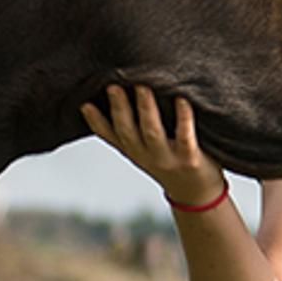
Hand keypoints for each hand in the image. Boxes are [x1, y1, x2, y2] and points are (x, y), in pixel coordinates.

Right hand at [81, 84, 226, 208]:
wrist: (196, 194)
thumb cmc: (171, 163)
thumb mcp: (145, 150)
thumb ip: (133, 130)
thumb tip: (119, 97)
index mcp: (134, 151)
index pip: (110, 136)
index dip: (96, 122)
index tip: (85, 104)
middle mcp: (147, 155)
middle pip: (128, 131)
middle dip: (119, 109)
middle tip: (114, 86)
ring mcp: (167, 158)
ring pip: (152, 132)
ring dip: (146, 110)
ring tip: (142, 87)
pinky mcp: (190, 158)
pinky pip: (185, 136)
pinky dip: (183, 118)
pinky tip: (181, 100)